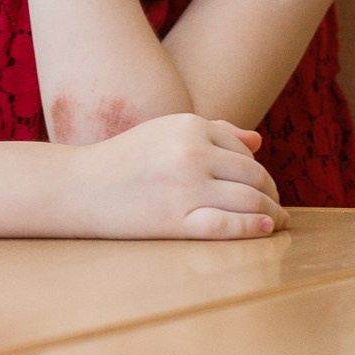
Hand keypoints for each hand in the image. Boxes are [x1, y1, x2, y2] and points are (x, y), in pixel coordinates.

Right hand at [78, 111, 288, 239]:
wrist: (78, 187)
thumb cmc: (124, 159)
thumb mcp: (166, 132)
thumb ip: (214, 132)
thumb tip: (258, 141)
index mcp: (190, 125)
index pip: (243, 150)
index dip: (258, 170)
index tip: (264, 186)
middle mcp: (191, 152)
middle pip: (252, 174)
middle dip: (270, 192)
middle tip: (277, 206)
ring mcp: (185, 187)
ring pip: (247, 199)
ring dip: (270, 212)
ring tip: (276, 221)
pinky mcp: (175, 220)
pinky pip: (227, 225)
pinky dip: (252, 227)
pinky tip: (266, 228)